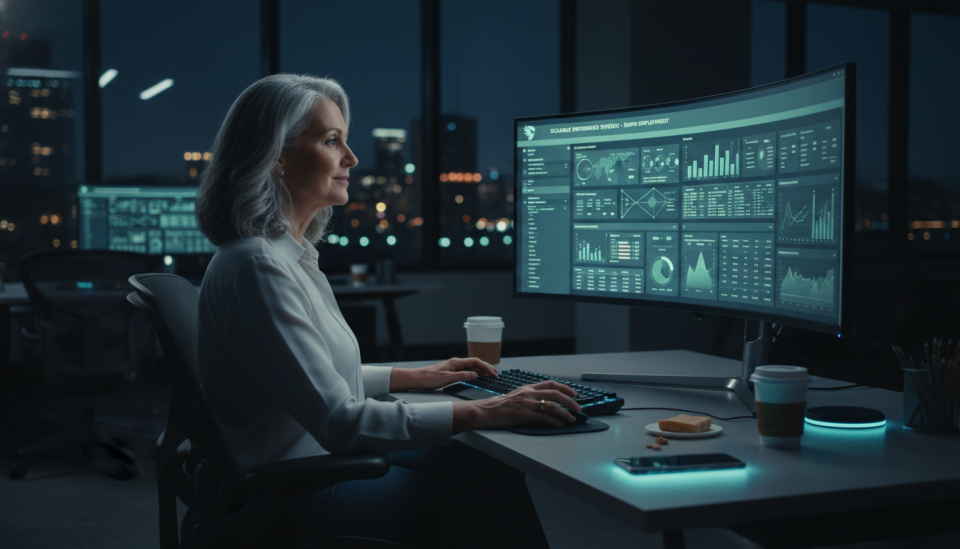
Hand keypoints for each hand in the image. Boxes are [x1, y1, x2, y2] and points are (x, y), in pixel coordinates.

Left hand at [390, 357, 497, 391]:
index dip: (486, 367)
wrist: (417, 379)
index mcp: (456, 362)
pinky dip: (474, 373)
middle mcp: (456, 363)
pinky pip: (466, 371)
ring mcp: (453, 367)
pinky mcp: (451, 372)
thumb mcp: (447, 378)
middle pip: (475, 363)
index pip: (475, 362)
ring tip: (489, 376)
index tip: (493, 374)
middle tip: (495, 375)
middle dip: (486, 368)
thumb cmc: (429, 378)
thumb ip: (462, 376)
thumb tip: (476, 374)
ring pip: (471, 367)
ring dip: (481, 371)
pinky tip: (476, 377)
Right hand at [452, 380, 581, 432]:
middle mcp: (528, 393)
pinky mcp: (523, 414)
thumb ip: (528, 397)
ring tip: (573, 418)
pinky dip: (555, 421)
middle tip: (579, 407)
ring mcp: (526, 403)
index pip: (550, 384)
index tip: (574, 393)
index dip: (565, 388)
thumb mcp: (515, 397)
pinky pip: (544, 417)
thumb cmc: (497, 406)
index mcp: (527, 388)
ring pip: (552, 405)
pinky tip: (561, 424)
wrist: (484, 411)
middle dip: (570, 401)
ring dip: (566, 412)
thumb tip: (542, 403)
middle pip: (555, 393)